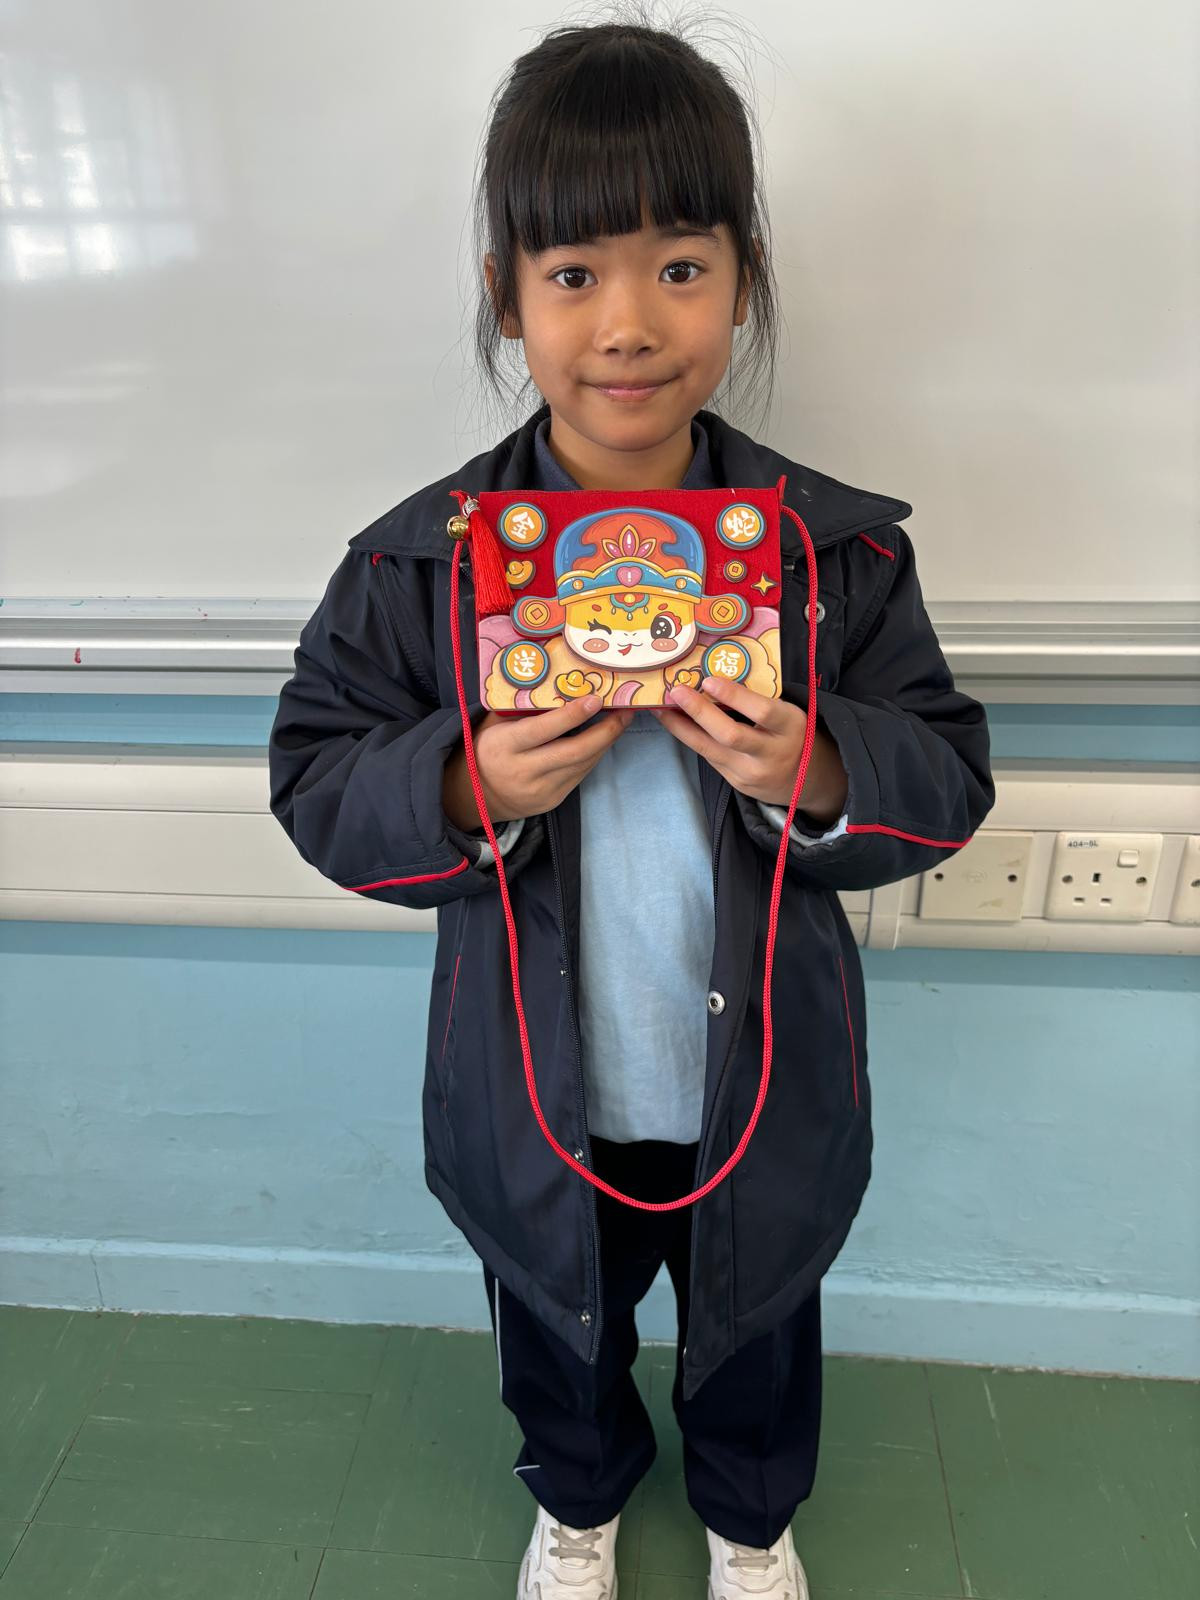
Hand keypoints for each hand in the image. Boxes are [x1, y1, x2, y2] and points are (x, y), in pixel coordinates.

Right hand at [443, 695, 635, 828]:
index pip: (543, 730)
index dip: (572, 715)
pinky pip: (580, 775)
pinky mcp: (552, 800)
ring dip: (605, 743)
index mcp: (504, 746)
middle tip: (624, 711)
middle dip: (604, 732)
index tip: (595, 699)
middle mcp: (523, 771)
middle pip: (573, 752)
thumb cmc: (489, 747)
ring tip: (621, 721)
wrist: (477, 794)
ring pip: (581, 765)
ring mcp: (539, 790)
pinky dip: (594, 756)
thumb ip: (523, 708)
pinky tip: (603, 740)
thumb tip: (563, 683)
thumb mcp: (496, 723)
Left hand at [649, 676, 847, 824]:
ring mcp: (752, 772)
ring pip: (710, 749)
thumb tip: (717, 677)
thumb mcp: (789, 714)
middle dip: (700, 712)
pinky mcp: (737, 782)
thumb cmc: (793, 734)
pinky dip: (690, 738)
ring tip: (662, 708)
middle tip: (677, 691)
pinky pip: (709, 757)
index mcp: (790, 727)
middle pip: (731, 734)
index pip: (763, 711)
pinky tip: (675, 723)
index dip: (735, 696)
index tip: (709, 681)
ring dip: (682, 727)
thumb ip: (760, 701)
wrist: (806, 780)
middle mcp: (771, 752)